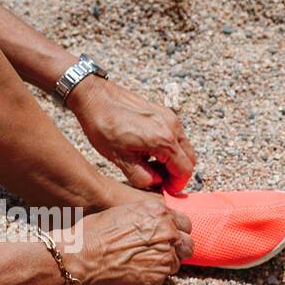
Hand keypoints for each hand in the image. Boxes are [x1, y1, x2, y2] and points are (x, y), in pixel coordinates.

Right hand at [58, 200, 192, 284]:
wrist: (81, 255)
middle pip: (187, 245)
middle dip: (177, 249)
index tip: (170, 237)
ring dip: (164, 264)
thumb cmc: (95, 231)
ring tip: (141, 262)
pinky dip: (152, 276)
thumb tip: (163, 225)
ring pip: (177, 263)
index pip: (185, 224)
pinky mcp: (158, 276)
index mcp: (159, 214)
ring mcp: (165, 256)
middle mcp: (167, 233)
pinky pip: (163, 278)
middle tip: (160, 252)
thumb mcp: (125, 212)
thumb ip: (150, 218)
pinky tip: (134, 271)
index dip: (177, 231)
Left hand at [67, 77, 196, 193]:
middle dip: (178, 173)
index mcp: (163, 141)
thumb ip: (142, 176)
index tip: (165, 188)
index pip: (184, 171)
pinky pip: (176, 135)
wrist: (94, 95)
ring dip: (174, 160)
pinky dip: (170, 147)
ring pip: (184, 148)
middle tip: (159, 178)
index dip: (176, 185)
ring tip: (152, 164)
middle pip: (189, 160)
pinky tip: (150, 149)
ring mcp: (169, 118)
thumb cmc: (103, 124)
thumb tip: (156, 183)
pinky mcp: (164, 112)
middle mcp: (171, 128)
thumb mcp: (119, 158)